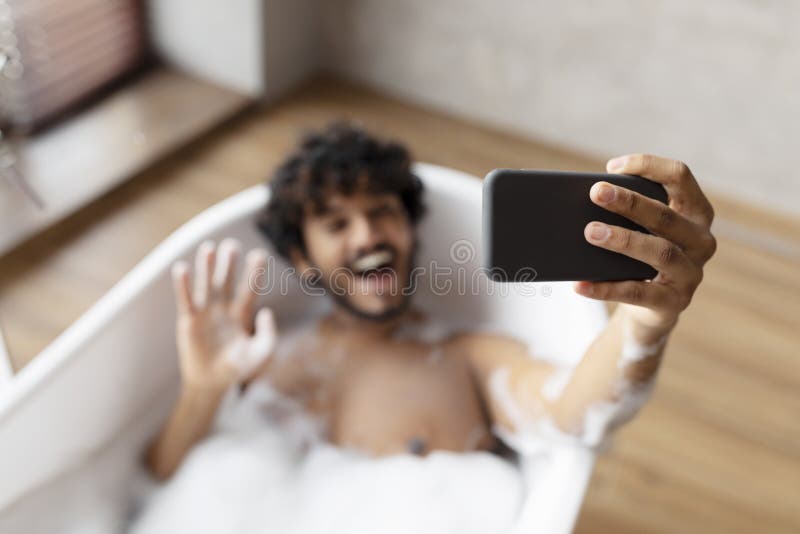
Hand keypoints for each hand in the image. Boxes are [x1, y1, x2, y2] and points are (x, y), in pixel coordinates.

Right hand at [171, 239, 276, 389]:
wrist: (213, 383)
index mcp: (242, 313)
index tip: (260, 254)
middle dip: (229, 263)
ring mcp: (206, 313)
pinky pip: (186, 300)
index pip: (250, 289)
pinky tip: (181, 268)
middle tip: (231, 245)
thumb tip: (266, 311)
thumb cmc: (239, 368)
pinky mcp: (189, 321)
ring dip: (206, 267)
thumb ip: (269, 335)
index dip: (254, 272)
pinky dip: (183, 285)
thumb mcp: (261, 354)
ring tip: (208, 247)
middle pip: (227, 281)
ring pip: (206, 285)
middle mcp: (223, 308)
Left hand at [574, 154, 716, 330]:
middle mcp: (701, 240)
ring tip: (590, 232)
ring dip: (623, 239)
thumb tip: (587, 198)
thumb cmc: (641, 256)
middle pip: (666, 215)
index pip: (679, 176)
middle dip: (630, 202)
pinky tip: (580, 284)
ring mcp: (691, 274)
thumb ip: (628, 211)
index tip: (611, 167)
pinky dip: (605, 288)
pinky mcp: (674, 303)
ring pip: (659, 252)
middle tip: (596, 193)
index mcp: (696, 212)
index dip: (647, 166)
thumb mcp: (642, 229)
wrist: (651, 308)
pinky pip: (638, 293)